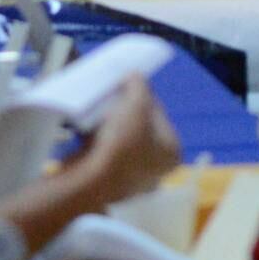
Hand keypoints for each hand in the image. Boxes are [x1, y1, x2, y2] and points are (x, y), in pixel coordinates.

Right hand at [66, 75, 181, 208]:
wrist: (87, 182)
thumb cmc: (121, 142)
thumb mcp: (135, 104)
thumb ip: (138, 86)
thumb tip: (134, 76)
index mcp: (172, 152)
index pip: (158, 112)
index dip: (141, 94)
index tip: (125, 85)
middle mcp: (156, 169)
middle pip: (139, 126)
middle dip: (124, 111)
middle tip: (111, 97)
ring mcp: (130, 179)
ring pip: (120, 139)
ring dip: (108, 124)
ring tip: (98, 110)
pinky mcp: (106, 183)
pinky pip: (103, 152)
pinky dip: (96, 139)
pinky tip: (86, 128)